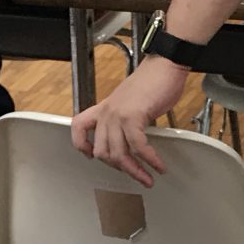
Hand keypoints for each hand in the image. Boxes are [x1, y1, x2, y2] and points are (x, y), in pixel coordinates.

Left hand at [69, 55, 188, 185]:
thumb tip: (132, 142)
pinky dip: (149, 160)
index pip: (78, 126)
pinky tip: (158, 165)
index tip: (91, 157)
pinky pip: (138, 146)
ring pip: (119, 154)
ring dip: (135, 171)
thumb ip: (126, 121)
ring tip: (148, 178)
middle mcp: (107, 112)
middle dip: (120, 168)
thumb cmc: (153, 81)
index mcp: (104, 108)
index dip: (81, 145)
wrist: (165, 65)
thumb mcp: (131, 103)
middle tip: (135, 175)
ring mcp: (118, 114)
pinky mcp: (133, 116)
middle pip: (102, 151)